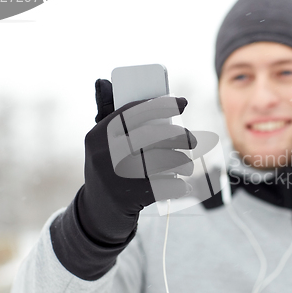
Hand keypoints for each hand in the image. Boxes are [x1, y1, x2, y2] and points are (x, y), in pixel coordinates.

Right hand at [50, 79, 196, 279]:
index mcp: (98, 136)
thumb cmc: (107, 167)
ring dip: (182, 163)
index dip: (160, 104)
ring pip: (163, 162)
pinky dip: (179, 186)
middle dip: (180, 136)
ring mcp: (117, 177)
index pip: (132, 112)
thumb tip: (104, 80)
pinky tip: (182, 185)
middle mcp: (105, 155)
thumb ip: (108, 113)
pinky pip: (166, 186)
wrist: (98, 212)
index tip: (182, 101)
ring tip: (185, 166)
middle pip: (153, 136)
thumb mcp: (101, 142)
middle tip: (192, 140)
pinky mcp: (131, 198)